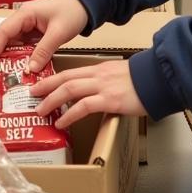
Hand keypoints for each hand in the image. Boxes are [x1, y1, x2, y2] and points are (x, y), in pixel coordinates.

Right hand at [0, 0, 87, 72]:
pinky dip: (16, 59)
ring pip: (9, 44)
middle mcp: (21, 20)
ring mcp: (26, 27)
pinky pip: (21, 47)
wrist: (85, 1)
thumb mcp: (59, 32)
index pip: (3, 33)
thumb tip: (30, 70)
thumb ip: (44, 50)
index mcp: (24, 14)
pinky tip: (13, 71)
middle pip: (0, 38)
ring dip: (1, 58)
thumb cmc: (72, 11)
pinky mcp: (33, 34)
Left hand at [31, 60, 146, 128]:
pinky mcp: (110, 100)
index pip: (69, 73)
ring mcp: (102, 87)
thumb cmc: (143, 81)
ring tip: (40, 110)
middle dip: (45, 87)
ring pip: (69, 90)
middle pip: (64, 79)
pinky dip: (69, 114)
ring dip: (52, 100)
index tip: (39, 85)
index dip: (52, 79)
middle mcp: (97, 76)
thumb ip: (105, 84)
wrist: (159, 78)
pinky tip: (61, 122)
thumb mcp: (119, 77)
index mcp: (98, 69)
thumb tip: (95, 96)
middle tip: (31, 95)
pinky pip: (84, 106)